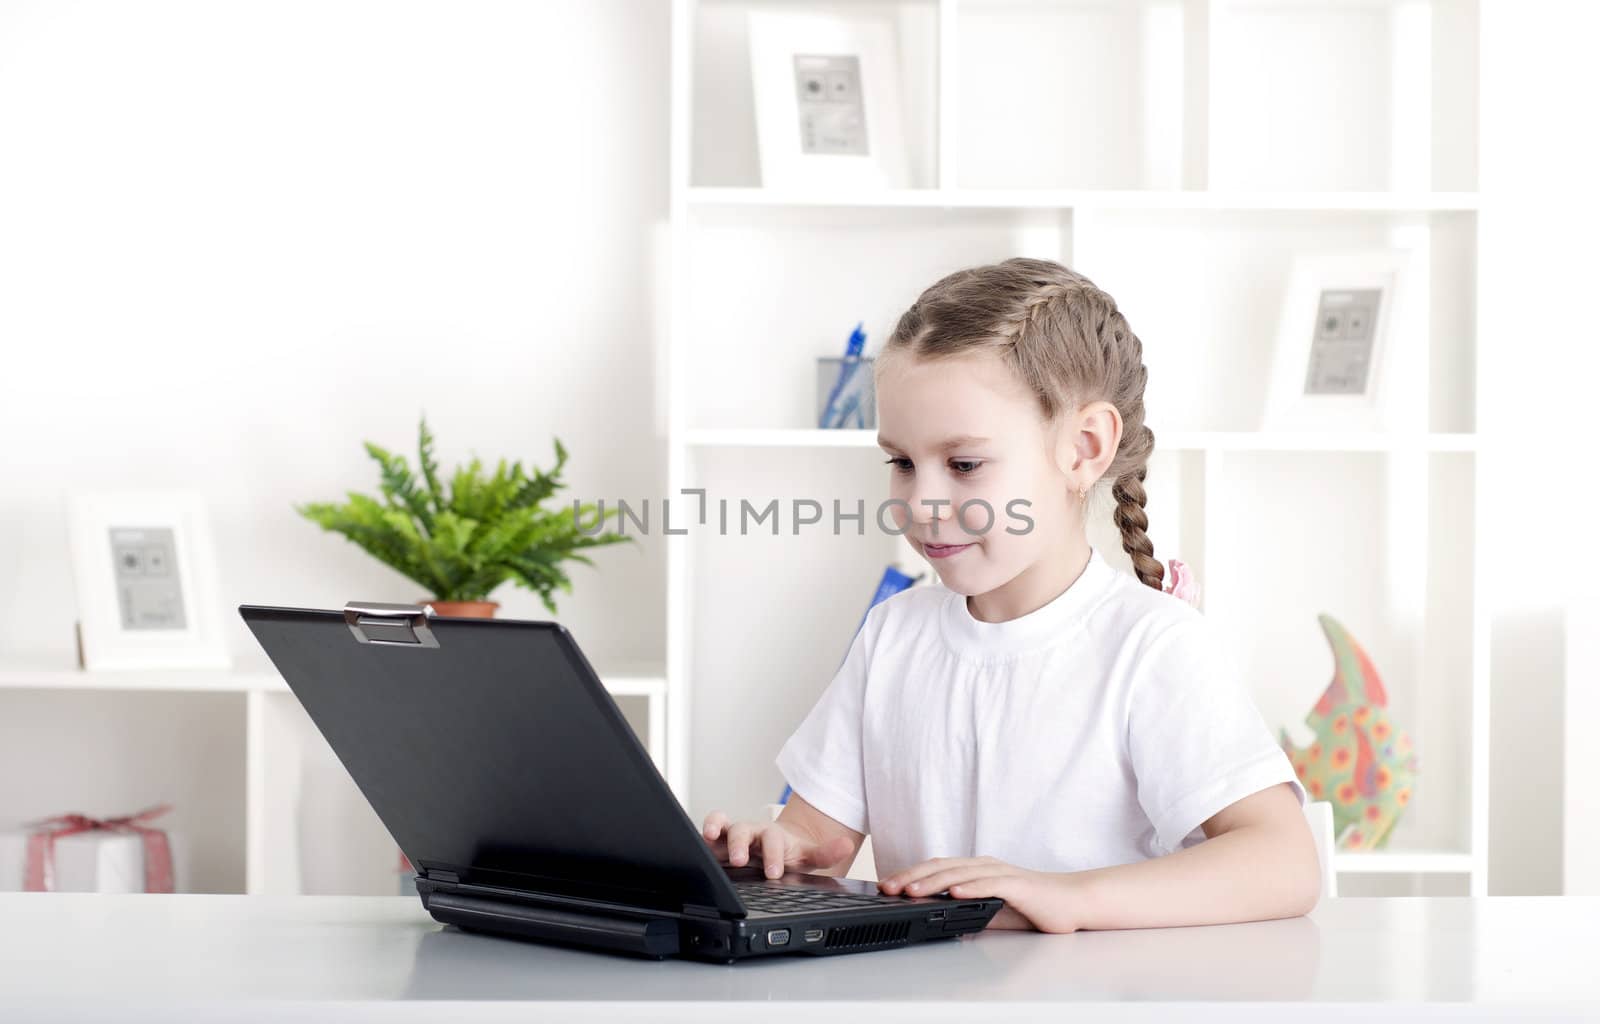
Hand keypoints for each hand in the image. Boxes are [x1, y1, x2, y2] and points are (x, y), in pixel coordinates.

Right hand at [700, 810, 855, 879]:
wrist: (778, 847)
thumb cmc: (791, 853)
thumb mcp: (810, 855)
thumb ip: (827, 852)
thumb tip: (847, 845)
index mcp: (774, 836)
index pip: (773, 841)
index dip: (773, 855)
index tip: (774, 872)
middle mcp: (753, 833)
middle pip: (744, 830)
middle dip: (741, 844)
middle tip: (742, 860)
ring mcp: (734, 836)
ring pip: (724, 827)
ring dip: (716, 830)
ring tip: (710, 839)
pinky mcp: (719, 843)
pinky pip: (709, 831)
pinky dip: (703, 833)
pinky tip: (699, 841)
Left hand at [877, 855, 1082, 933]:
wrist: (1071, 902)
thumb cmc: (1032, 906)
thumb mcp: (991, 910)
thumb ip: (967, 911)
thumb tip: (938, 918)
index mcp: (976, 869)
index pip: (936, 868)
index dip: (910, 874)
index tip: (887, 885)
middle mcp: (985, 866)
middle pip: (941, 867)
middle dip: (912, 877)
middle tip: (888, 886)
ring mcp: (1001, 872)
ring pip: (960, 873)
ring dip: (933, 882)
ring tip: (911, 890)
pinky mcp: (1017, 884)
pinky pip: (990, 884)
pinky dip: (970, 887)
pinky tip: (954, 892)